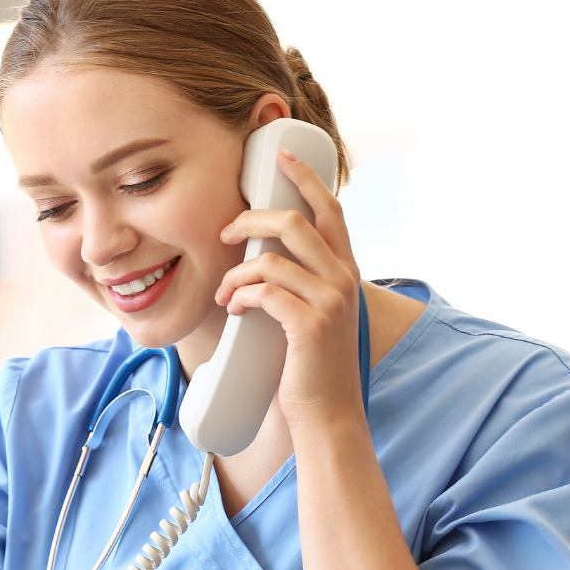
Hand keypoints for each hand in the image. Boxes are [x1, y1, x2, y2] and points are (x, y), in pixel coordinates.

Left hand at [217, 149, 363, 428]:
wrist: (328, 414)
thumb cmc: (312, 367)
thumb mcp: (314, 316)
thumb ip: (301, 285)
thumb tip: (262, 262)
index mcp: (345, 271)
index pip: (329, 209)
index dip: (305, 177)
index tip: (280, 155)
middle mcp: (343, 279)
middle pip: (295, 222)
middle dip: (252, 220)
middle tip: (225, 232)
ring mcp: (330, 301)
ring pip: (272, 259)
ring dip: (236, 272)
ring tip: (224, 293)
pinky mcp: (310, 325)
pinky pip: (265, 292)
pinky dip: (241, 295)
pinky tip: (233, 309)